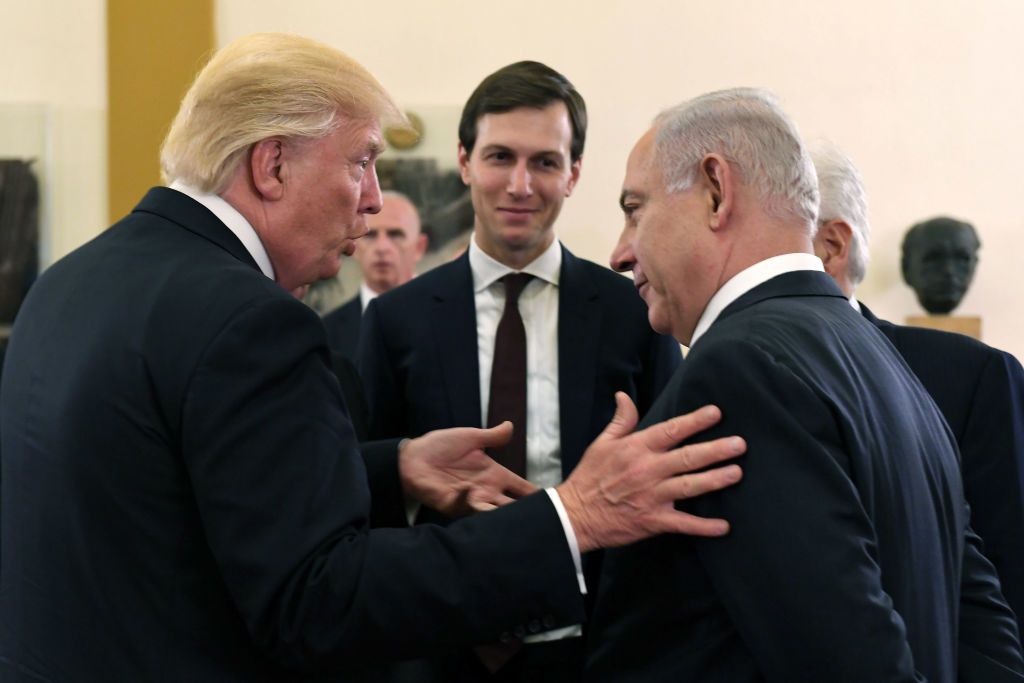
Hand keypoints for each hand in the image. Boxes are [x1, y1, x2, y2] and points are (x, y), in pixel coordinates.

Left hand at [398, 423, 536, 516]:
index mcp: (495, 475)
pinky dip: (472, 502)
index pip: (522, 489)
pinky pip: (467, 507)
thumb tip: (511, 426)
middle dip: (528, 514)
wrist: (412, 457)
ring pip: (495, 513)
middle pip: (514, 507)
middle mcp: (487, 490)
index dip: (538, 496)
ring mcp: (471, 500)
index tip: (556, 503)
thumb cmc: (440, 446)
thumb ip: (493, 437)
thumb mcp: (471, 438)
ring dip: (504, 515)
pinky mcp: (454, 505)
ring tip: (518, 519)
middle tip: (546, 520)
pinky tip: (473, 491)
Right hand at [557, 392, 744, 551]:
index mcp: (636, 448)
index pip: (671, 430)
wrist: (575, 515)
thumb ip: (621, 421)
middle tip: (740, 444)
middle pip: (688, 457)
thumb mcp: (601, 444)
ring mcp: (652, 496)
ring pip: (690, 486)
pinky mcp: (653, 520)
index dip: (695, 421)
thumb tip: (624, 396)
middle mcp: (647, 470)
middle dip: (716, 450)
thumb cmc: (589, 477)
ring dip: (715, 480)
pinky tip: (724, 526)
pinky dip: (704, 526)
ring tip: (737, 473)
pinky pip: (683, 523)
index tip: (716, 413)